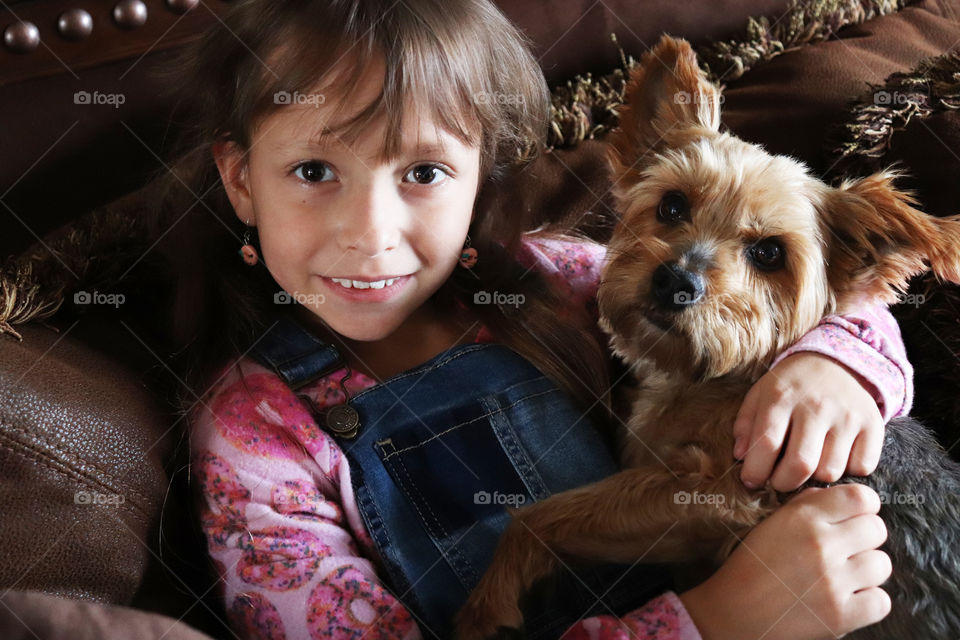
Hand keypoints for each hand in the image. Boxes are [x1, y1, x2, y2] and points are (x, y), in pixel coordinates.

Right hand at [679, 484, 891, 639]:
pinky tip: (848, 598)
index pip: (861, 497)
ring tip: (845, 575)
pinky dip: (868, 600)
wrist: (733, 612)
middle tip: (847, 549)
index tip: (854, 517)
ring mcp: (833, 582)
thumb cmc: (751, 565)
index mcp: (803, 518)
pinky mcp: (840, 615)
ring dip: (867, 570)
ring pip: (882, 564)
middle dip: (865, 537)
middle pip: (877, 529)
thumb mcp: (770, 524)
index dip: (863, 506)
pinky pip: (881, 601)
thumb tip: (837, 499)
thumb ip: (805, 506)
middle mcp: (821, 545)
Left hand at [733, 352, 884, 491]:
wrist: (835, 361)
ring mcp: (848, 416)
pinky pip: (862, 468)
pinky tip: (834, 457)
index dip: (756, 471)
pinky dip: (848, 471)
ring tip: (807, 464)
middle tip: (778, 481)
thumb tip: (741, 457)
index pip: (767, 444)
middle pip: (801, 465)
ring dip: (815, 478)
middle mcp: (816, 406)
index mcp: (781, 397)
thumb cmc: (790, 385)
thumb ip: (746, 425)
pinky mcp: (873, 424)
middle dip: (784, 483)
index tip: (751, 481)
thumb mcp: (760, 395)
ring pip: (830, 472)